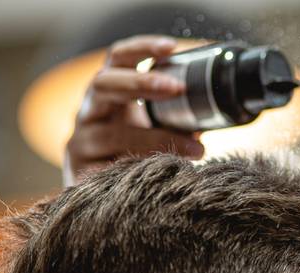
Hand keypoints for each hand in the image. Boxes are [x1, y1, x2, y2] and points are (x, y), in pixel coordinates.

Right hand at [63, 35, 205, 184]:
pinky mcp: (80, 173)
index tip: (171, 47)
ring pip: (112, 134)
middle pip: (103, 83)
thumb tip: (219, 112)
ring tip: (196, 149)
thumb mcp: (154, 130)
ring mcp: (81, 142)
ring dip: (156, 139)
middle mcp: (89, 111)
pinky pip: (109, 169)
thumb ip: (178, 118)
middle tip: (178, 88)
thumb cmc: (131, 155)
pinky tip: (162, 174)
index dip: (140, 48)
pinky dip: (138, 169)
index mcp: (108, 93)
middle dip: (140, 83)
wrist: (98, 199)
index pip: (117, 59)